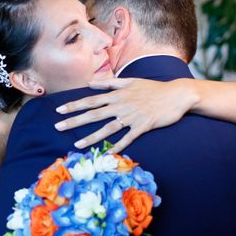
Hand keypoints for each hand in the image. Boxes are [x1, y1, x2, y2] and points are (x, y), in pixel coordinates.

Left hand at [54, 78, 194, 152]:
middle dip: (74, 121)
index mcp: (117, 95)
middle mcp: (121, 105)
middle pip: (94, 114)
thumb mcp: (131, 81)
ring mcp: (132, 116)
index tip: (59, 110)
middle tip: (58, 127)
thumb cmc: (153, 88)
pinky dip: (118, 146)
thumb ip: (110, 83)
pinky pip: (128, 138)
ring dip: (91, 137)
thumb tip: (90, 83)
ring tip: (76, 145)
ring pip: (108, 128)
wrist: (177, 94)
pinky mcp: (143, 126)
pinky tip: (107, 154)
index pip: (90, 100)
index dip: (74, 105)